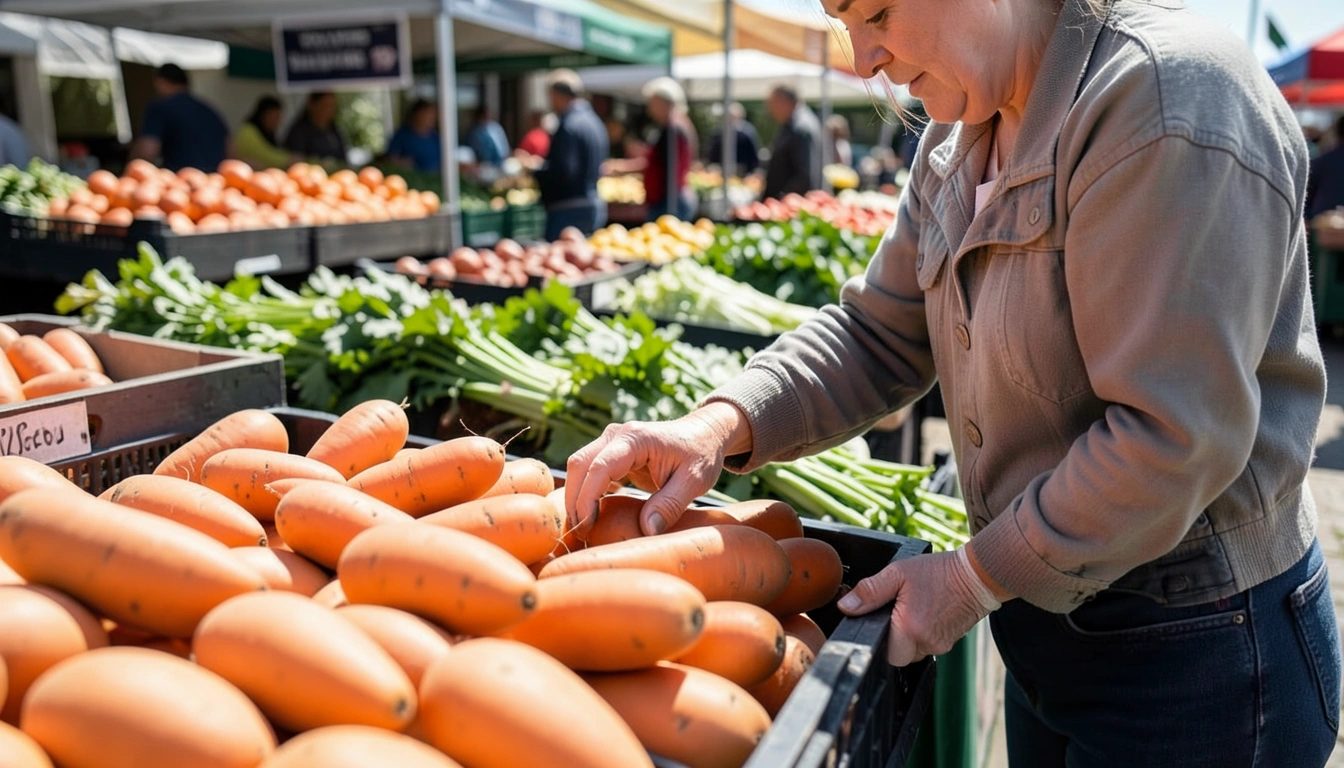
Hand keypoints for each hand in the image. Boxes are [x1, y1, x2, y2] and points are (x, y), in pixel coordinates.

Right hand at [565, 402, 751, 537]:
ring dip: (576, 497)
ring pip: (579, 466)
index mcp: (636, 438)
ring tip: (582, 528)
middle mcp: (617, 434)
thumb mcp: (694, 481)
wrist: (704, 434)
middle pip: (580, 465)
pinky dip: (584, 492)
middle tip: (579, 534)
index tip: (586, 526)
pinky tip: (591, 515)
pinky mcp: (611, 451)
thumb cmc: (701, 454)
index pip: (599, 467)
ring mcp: (611, 440)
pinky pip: (588, 470)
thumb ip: (670, 505)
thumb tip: (646, 530)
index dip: (587, 498)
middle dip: (574, 500)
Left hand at [837, 549, 993, 665]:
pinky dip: (922, 634)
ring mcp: (940, 646)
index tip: (881, 621)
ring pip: (913, 652)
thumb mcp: (898, 573)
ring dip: (908, 637)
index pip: (884, 652)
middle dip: (893, 640)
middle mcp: (925, 643)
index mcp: (909, 628)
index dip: (879, 638)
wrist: (977, 576)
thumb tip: (846, 607)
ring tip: (913, 609)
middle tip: (896, 613)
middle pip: (899, 656)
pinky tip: (926, 613)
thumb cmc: (938, 572)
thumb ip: (870, 591)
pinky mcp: (950, 644)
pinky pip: (927, 646)